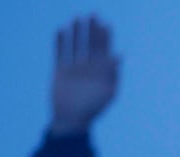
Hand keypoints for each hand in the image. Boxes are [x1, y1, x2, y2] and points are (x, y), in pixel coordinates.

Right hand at [51, 16, 119, 133]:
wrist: (72, 119)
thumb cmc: (93, 108)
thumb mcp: (107, 91)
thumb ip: (112, 73)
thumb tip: (119, 55)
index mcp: (101, 72)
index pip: (104, 50)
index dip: (105, 38)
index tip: (106, 24)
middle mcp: (88, 67)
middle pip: (90, 44)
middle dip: (92, 30)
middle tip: (92, 15)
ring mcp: (74, 68)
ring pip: (75, 46)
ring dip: (76, 33)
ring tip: (77, 19)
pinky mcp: (60, 71)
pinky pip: (59, 53)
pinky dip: (60, 42)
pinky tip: (61, 30)